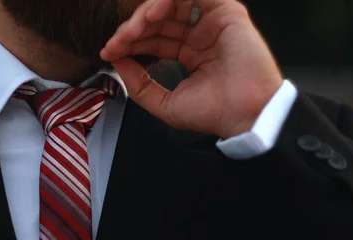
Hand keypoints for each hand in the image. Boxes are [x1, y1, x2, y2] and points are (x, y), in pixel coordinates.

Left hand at [100, 0, 283, 138]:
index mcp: (191, 54)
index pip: (154, 39)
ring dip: (146, 14)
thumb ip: (138, 84)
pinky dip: (168, 0)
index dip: (129, 43)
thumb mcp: (164, 103)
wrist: (244, 116)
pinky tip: (151, 16)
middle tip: (116, 43)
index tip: (109, 52)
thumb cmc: (213, 113)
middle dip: (132, 30)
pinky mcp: (226, 12)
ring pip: (172, 5)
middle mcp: (201, 36)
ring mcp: (213, 22)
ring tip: (132, 30)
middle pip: (159, 21)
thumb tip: (117, 60)